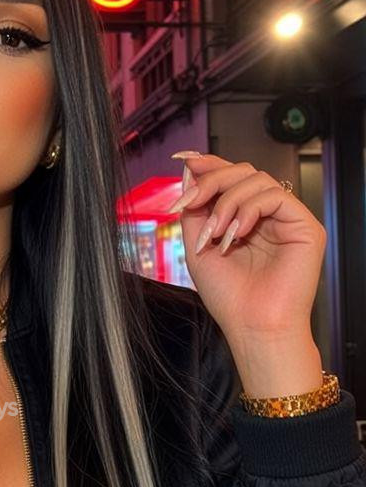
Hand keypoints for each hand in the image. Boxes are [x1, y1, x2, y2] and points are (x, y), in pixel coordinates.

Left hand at [170, 153, 325, 341]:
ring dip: (226, 202)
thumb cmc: (229, 297)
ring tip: (214, 235)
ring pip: (256, 179)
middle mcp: (266, 215)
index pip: (228, 178)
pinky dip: (248, 210)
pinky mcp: (304, 225)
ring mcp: (286, 219)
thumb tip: (189, 170)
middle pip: (241, 172)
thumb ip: (194, 207)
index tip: (182, 160)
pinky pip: (275, 196)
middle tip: (188, 203)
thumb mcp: (197, 244)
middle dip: (210, 182)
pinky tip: (235, 235)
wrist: (251, 326)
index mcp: (242, 218)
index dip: (207, 165)